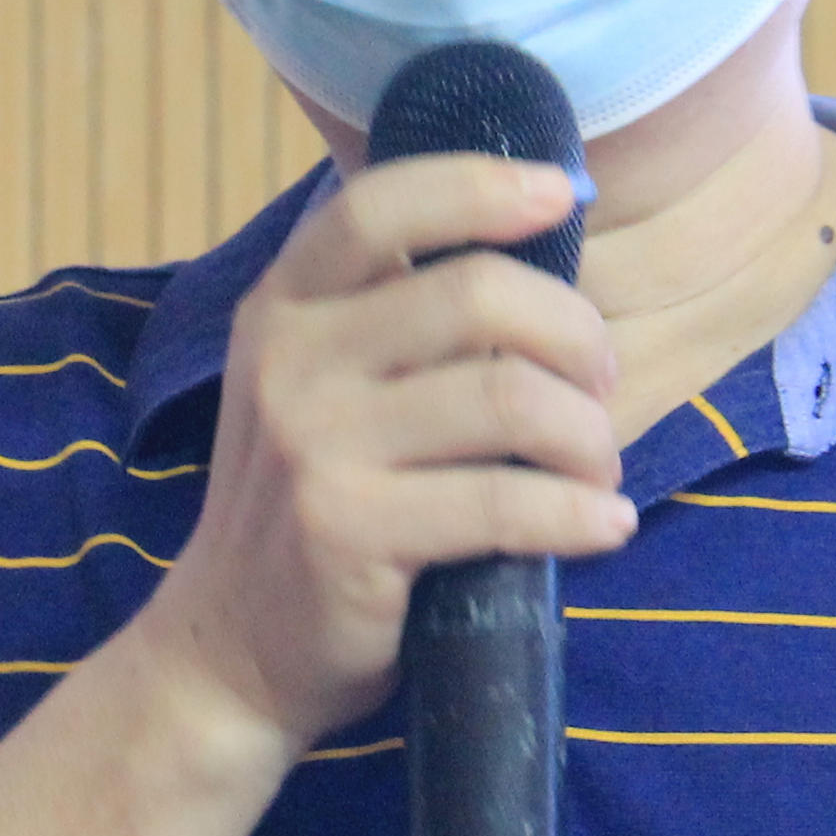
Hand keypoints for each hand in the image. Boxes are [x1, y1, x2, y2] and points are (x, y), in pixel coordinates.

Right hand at [122, 152, 633, 762]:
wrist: (231, 649)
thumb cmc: (311, 505)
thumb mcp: (317, 387)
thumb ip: (394, 317)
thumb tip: (539, 238)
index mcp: (284, 307)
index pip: (381, 206)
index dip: (481, 185)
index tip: (559, 193)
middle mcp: (290, 362)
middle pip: (476, 294)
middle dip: (575, 336)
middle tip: (601, 388)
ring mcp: (314, 448)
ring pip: (508, 397)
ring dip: (588, 435)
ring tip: (598, 469)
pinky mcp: (349, 532)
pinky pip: (506, 502)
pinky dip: (579, 513)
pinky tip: (604, 526)